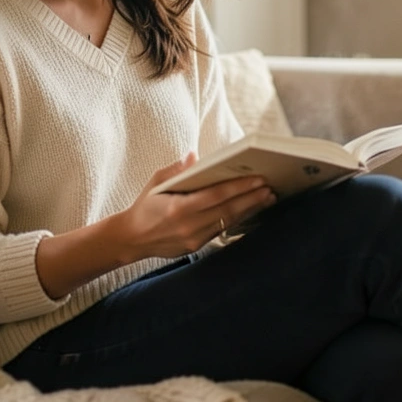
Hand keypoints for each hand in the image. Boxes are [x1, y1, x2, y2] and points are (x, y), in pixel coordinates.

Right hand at [112, 152, 276, 259]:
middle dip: (251, 198)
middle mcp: (188, 225)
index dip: (239, 187)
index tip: (258, 179)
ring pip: (228, 221)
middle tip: (270, 187)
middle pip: (227, 209)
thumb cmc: (145, 205)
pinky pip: (222, 230)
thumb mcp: (156, 182)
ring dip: (250, 209)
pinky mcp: (197, 246)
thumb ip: (177, 169)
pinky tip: (250, 209)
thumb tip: (195, 156)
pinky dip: (238, 218)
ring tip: (267, 197)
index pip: (215, 195)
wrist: (132, 239)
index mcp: (177, 207)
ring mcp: (194, 238)